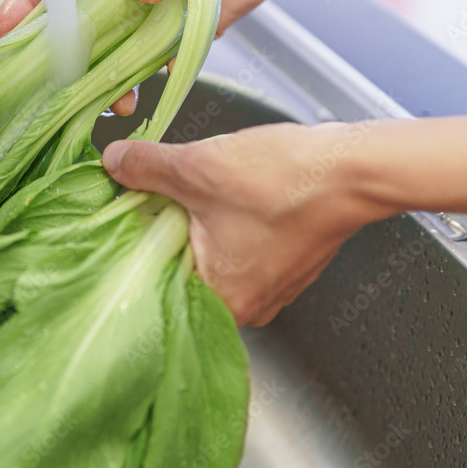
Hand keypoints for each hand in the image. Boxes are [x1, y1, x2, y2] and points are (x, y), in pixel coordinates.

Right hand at [0, 0, 307, 114]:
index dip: (29, 1)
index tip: (9, 29)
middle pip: (79, 23)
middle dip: (64, 54)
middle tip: (55, 81)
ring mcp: (150, 12)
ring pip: (113, 51)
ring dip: (105, 77)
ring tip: (108, 99)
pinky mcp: (179, 33)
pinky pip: (154, 62)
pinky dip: (144, 81)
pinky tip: (140, 94)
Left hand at [100, 124, 393, 325]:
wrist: (352, 168)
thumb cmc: (285, 181)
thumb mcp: (195, 167)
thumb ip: (145, 168)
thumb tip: (114, 162)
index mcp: (222, 300)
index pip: (157, 282)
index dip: (139, 242)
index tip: (129, 212)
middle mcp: (250, 306)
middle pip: (184, 269)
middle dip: (169, 229)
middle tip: (160, 196)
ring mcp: (273, 286)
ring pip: (214, 255)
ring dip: (200, 223)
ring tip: (199, 190)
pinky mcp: (289, 262)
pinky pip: (243, 247)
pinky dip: (230, 221)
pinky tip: (229, 192)